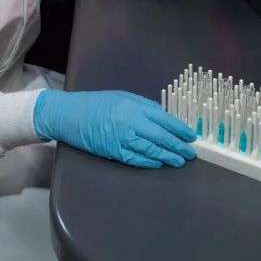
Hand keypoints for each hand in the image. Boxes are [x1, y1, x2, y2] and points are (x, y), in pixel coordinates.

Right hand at [33, 90, 196, 167]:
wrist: (70, 115)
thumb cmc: (96, 103)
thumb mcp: (123, 97)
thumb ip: (144, 106)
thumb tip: (163, 117)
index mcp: (135, 106)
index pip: (165, 119)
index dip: (180, 129)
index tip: (191, 136)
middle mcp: (131, 123)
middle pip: (162, 137)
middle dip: (178, 146)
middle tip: (191, 153)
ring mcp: (122, 139)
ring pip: (151, 151)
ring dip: (167, 157)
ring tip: (179, 161)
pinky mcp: (114, 152)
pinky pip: (136, 159)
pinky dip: (149, 162)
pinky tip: (159, 163)